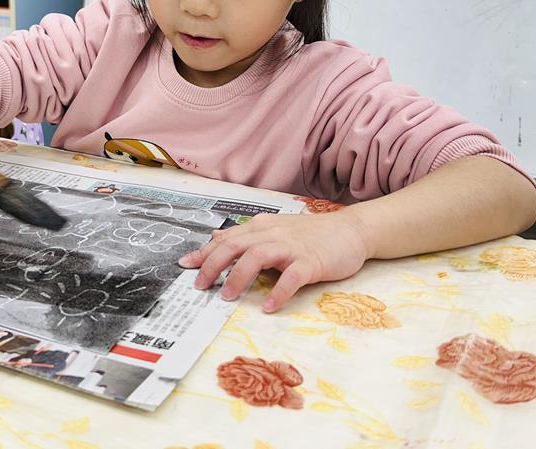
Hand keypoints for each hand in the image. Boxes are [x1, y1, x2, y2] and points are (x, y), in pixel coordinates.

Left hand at [178, 210, 372, 312]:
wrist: (350, 231)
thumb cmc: (311, 234)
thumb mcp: (274, 229)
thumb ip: (246, 235)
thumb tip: (216, 238)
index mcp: (261, 228)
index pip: (227, 238)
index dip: (204, 252)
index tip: (185, 265)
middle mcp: (272, 234)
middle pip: (235, 246)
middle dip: (213, 265)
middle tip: (200, 285)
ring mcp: (292, 248)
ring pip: (258, 257)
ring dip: (239, 277)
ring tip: (226, 297)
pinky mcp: (311, 262)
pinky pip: (292, 277)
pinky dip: (278, 291)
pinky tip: (269, 307)